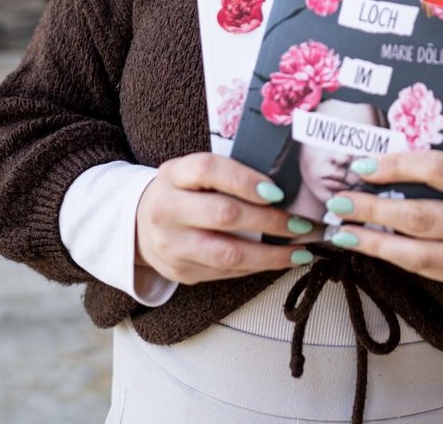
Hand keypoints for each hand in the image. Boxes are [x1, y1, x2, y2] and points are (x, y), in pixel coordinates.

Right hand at [135, 152, 315, 284]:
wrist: (140, 226)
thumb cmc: (183, 193)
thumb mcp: (194, 174)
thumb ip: (229, 175)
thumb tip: (285, 189)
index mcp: (173, 175)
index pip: (209, 170)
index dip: (246, 180)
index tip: (278, 191)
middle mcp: (167, 210)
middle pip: (224, 214)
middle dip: (271, 220)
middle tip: (302, 223)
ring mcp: (172, 245)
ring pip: (228, 253)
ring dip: (272, 254)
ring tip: (301, 251)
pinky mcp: (182, 272)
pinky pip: (227, 272)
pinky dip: (259, 267)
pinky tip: (281, 260)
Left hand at [325, 151, 442, 295]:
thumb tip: (388, 169)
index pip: (438, 170)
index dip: (397, 166)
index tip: (363, 166)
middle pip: (419, 217)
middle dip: (373, 210)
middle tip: (340, 202)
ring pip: (416, 255)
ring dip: (373, 244)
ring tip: (344, 233)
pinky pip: (423, 270)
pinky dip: (393, 257)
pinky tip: (371, 246)